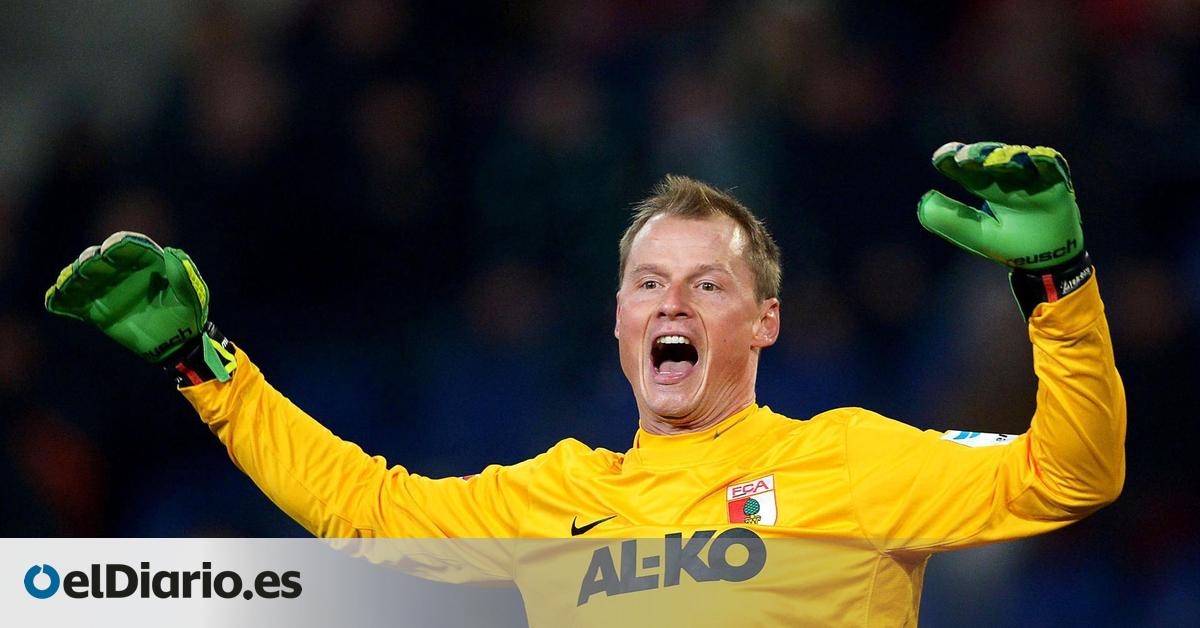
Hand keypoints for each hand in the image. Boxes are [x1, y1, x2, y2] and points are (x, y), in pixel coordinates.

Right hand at [45, 231, 231, 380]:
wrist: (179, 343)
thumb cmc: (188, 314)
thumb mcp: (194, 295)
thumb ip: (184, 274)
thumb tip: (171, 251)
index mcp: (148, 262)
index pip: (131, 247)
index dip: (120, 245)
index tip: (110, 249)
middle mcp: (123, 272)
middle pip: (101, 261)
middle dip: (91, 261)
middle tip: (87, 266)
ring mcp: (107, 291)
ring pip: (84, 279)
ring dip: (72, 278)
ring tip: (66, 282)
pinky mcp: (96, 311)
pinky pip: (75, 305)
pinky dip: (62, 301)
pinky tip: (53, 301)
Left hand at [918, 142, 1083, 269]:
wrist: (1049, 264)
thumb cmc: (1011, 245)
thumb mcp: (979, 235)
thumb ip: (952, 220)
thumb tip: (925, 200)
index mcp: (987, 187)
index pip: (967, 170)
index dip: (953, 160)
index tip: (940, 158)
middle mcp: (1008, 178)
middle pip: (991, 160)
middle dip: (978, 155)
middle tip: (963, 157)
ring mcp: (1033, 178)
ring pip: (1019, 159)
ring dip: (1006, 157)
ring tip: (993, 160)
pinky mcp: (1057, 184)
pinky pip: (1053, 168)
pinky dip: (1046, 161)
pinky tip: (1037, 156)